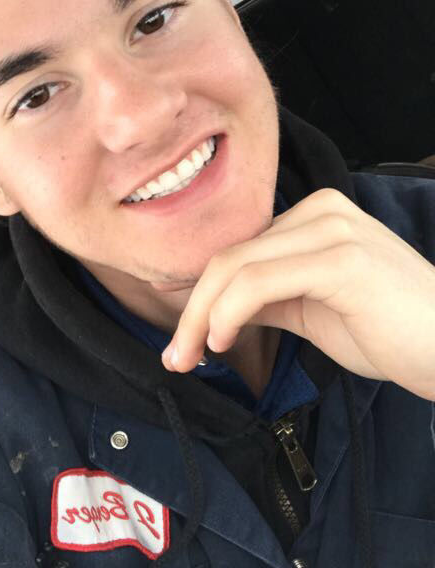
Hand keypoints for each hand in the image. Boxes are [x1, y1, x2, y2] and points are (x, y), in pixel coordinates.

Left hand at [161, 188, 434, 400]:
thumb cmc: (392, 333)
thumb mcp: (315, 309)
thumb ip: (269, 298)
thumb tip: (214, 310)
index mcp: (316, 214)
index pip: (239, 250)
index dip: (200, 295)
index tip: (183, 341)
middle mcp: (322, 210)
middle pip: (229, 255)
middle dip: (190, 309)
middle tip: (175, 357)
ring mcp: (333, 229)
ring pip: (235, 267)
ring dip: (200, 317)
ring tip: (189, 357)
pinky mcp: (341, 259)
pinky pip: (259, 282)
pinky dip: (227, 313)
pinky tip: (222, 341)